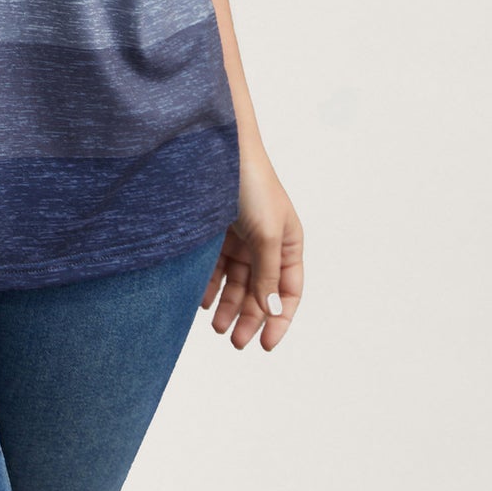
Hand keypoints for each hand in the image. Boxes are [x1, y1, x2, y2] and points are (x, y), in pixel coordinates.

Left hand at [200, 141, 302, 351]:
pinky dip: (209, 284)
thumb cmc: (251, 183)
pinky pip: (214, 265)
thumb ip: (268, 274)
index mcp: (289, 242)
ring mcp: (240, 235)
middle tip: (234, 340)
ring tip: (215, 325)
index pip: (290, 290)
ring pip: (236, 280)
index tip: (266, 345)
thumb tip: (273, 310)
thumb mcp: (266, 233)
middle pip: (261, 290)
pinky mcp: (215, 229)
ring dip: (227, 304)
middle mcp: (267, 241)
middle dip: (249, 317)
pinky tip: (201, 300)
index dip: (281, 319)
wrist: (216, 146)